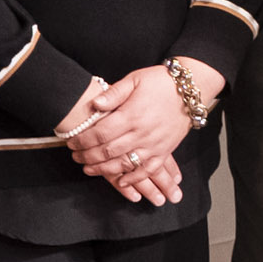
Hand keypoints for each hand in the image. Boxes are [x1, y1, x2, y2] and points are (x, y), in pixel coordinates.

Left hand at [67, 65, 192, 198]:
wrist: (190, 89)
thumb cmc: (160, 82)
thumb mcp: (134, 79)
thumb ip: (113, 93)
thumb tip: (94, 104)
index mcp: (131, 114)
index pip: (100, 133)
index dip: (83, 140)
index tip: (72, 142)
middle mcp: (141, 133)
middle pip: (108, 151)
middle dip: (87, 156)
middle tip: (76, 157)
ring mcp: (154, 144)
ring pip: (124, 164)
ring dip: (104, 170)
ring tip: (89, 169)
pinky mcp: (164, 151)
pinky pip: (147, 170)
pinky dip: (133, 179)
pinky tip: (121, 182)